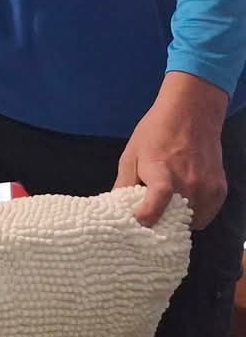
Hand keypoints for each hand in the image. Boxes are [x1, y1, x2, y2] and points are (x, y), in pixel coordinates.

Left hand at [115, 71, 228, 227]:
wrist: (192, 115)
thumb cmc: (156, 133)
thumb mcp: (131, 154)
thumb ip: (124, 182)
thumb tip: (117, 207)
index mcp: (161, 171)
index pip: (158, 198)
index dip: (147, 214)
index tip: (140, 221)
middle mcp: (187, 183)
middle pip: (173, 218)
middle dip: (160, 222)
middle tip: (151, 216)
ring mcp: (206, 188)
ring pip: (191, 221)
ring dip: (178, 219)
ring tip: (168, 205)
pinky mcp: (220, 190)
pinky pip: (205, 215)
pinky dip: (194, 214)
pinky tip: (183, 201)